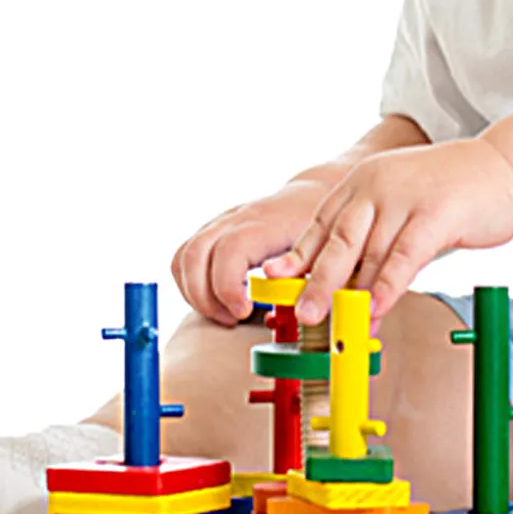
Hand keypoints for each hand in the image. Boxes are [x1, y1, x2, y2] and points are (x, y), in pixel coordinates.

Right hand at [170, 180, 327, 325]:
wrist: (312, 195)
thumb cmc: (322, 227)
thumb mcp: (328, 251)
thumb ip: (315, 280)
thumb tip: (306, 312)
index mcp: (266, 222)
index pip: (229, 249)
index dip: (227, 285)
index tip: (244, 311)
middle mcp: (236, 218)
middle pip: (195, 253)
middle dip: (205, 297)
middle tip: (234, 318)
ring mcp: (220, 223)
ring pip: (184, 256)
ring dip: (195, 294)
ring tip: (227, 314)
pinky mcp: (213, 232)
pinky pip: (185, 259)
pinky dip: (191, 286)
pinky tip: (219, 303)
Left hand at [264, 139, 512, 324]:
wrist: (501, 166)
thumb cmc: (445, 192)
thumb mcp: (397, 204)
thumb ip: (369, 236)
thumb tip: (338, 285)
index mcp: (361, 183)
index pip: (321, 225)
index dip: (298, 258)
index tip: (277, 286)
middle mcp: (377, 185)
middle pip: (339, 240)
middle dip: (318, 281)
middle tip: (305, 314)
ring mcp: (407, 197)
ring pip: (372, 252)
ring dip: (357, 295)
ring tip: (345, 326)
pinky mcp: (437, 212)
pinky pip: (407, 254)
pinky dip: (389, 284)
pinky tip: (379, 307)